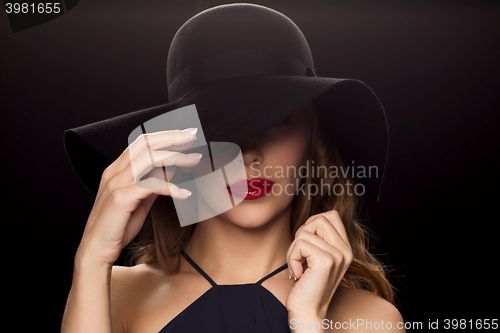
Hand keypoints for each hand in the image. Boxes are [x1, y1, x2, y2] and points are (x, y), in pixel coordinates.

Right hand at [75, 128, 201, 266]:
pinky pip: (151, 185)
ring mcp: (116, 183)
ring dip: (175, 157)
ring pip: (149, 159)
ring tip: (194, 159)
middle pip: (145, 143)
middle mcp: (114, 172)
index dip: (164, 136)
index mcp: (116, 170)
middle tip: (193, 136)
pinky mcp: (121, 198)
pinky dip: (171, 187)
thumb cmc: (118, 227)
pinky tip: (185, 194)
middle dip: (171, 137)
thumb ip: (153, 183)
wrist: (96, 250)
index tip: (185, 135)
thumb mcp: (140, 200)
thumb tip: (170, 168)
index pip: (141, 142)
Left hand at [285, 210, 352, 321]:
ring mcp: (338, 255)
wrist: (307, 312)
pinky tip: (297, 274)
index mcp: (345, 248)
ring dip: (293, 250)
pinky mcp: (325, 261)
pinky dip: (292, 258)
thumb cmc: (307, 285)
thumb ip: (318, 239)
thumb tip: (308, 222)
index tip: (306, 244)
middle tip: (301, 255)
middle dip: (302, 234)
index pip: (332, 216)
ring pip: (305, 232)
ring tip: (298, 268)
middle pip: (320, 219)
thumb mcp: (316, 257)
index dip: (312, 223)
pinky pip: (299, 244)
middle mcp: (346, 251)